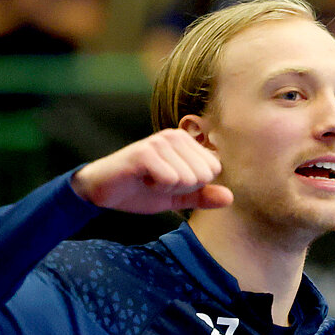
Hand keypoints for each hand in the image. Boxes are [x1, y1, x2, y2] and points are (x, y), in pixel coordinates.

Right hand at [71, 129, 232, 214]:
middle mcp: (175, 136)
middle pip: (204, 175)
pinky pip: (170, 179)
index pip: (213, 171)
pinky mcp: (145, 152)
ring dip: (167, 187)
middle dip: (182, 187)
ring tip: (149, 179)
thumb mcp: (178, 196)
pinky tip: (141, 179)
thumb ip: (203, 196)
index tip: (170, 181)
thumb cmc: (141, 190)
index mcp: (186, 142)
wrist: (103, 192)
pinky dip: (157, 187)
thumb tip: (230, 198)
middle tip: (158, 181)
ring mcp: (159, 141)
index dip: (193, 185)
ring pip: (188, 178)